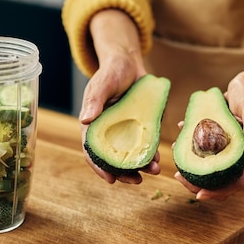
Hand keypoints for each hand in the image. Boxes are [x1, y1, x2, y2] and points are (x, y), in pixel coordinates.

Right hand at [78, 9, 157, 182]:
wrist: (129, 62)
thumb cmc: (112, 70)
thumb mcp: (103, 83)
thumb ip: (95, 100)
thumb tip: (85, 119)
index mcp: (94, 124)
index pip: (93, 150)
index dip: (100, 166)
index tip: (110, 179)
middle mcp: (109, 131)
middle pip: (113, 158)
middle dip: (124, 173)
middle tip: (136, 181)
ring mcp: (126, 129)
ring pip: (131, 153)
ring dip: (141, 165)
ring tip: (153, 172)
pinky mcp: (141, 125)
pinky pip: (145, 143)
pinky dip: (151, 153)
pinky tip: (159, 159)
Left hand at [174, 48, 243, 199]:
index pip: (236, 183)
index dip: (219, 192)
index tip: (199, 195)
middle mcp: (236, 155)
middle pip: (219, 180)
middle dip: (198, 184)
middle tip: (178, 177)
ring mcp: (225, 148)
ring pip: (208, 167)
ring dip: (192, 168)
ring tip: (175, 164)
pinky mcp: (216, 138)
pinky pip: (202, 149)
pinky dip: (189, 147)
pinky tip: (178, 140)